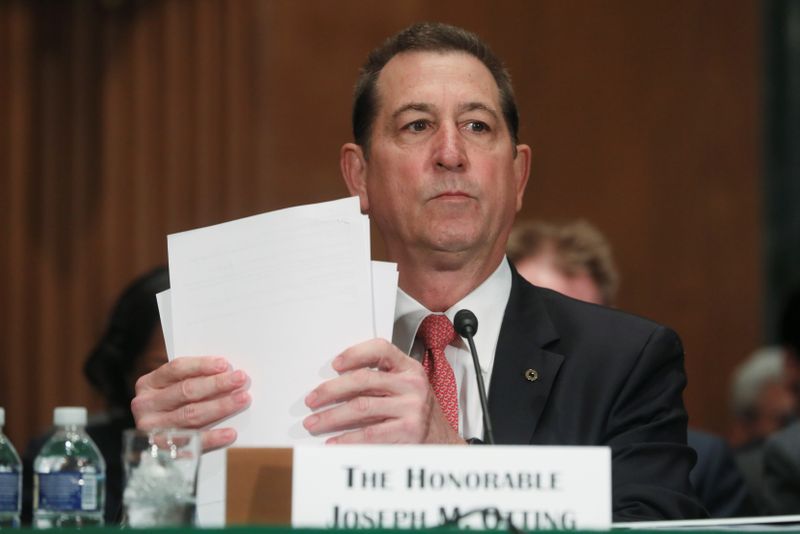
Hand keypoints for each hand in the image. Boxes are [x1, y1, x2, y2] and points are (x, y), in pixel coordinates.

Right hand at [131, 356, 250, 451]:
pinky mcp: (163, 449)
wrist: (152, 441)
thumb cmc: (170, 405)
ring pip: (191, 415)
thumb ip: (193, 379)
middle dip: (217, 384)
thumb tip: (227, 372)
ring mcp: (152, 428)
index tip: (225, 364)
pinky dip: (213, 438)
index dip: (202, 365)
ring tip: (242, 399)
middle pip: (186, 391)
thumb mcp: (172, 388)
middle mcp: (146, 405)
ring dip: (220, 406)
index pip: (176, 369)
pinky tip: (230, 433)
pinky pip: (192, 442)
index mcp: (148, 383)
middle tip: (241, 380)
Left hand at [302, 338, 464, 444]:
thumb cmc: (416, 411)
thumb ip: (379, 379)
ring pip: (361, 407)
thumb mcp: (405, 386)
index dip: (355, 353)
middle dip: (331, 390)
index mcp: (409, 367)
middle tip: (312, 399)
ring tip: (314, 422)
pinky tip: (334, 442)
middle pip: (363, 380)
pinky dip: (347, 439)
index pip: (381, 349)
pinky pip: (370, 434)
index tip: (334, 364)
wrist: (442, 440)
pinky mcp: (408, 431)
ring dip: (332, 416)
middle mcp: (412, 384)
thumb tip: (334, 383)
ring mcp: (411, 408)